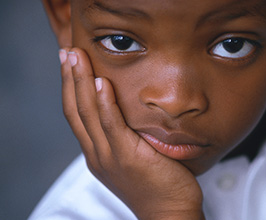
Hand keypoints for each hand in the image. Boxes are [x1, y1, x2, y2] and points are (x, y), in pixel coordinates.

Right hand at [59, 48, 204, 219]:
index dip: (70, 89)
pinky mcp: (127, 157)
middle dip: (69, 79)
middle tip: (67, 51)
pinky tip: (100, 82)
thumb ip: (126, 138)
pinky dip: (103, 102)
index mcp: (97, 154)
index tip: (70, 65)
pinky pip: (111, 125)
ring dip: (80, 82)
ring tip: (77, 56)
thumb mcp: (134, 159)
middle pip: (75, 110)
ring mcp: (109, 156)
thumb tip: (131, 114)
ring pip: (88, 113)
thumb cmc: (158, 185)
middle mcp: (97, 155)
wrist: (170, 212)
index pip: (76, 116)